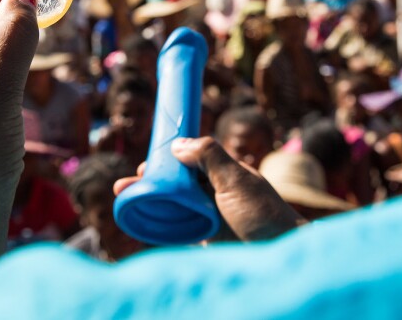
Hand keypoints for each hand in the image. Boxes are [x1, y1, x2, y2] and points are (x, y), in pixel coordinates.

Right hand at [114, 137, 302, 241]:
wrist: (277, 256)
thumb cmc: (262, 215)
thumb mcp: (236, 180)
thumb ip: (209, 156)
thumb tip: (177, 144)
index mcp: (223, 172)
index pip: (188, 159)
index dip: (165, 160)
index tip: (146, 165)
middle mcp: (213, 190)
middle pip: (175, 181)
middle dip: (149, 181)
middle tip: (124, 186)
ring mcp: (208, 214)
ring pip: (172, 202)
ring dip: (148, 200)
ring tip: (124, 200)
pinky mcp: (204, 236)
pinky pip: (176, 226)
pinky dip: (158, 222)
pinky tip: (140, 220)